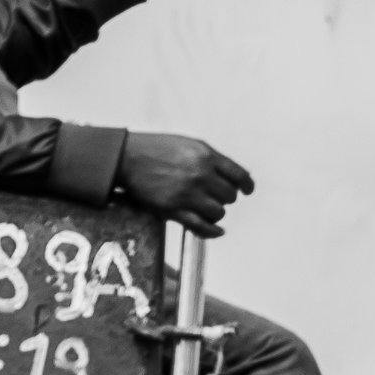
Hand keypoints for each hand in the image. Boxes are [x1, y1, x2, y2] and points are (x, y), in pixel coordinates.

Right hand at [116, 131, 254, 234]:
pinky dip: (213, 231)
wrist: (126, 158)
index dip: (246, 185)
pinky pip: (201, 226)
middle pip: (229, 196)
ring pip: (218, 212)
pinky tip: (217, 230)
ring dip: (216, 212)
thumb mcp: (188, 144)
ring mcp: (187, 193)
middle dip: (225, 197)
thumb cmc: (157, 148)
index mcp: (205, 156)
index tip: (247, 190)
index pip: (239, 175)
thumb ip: (212, 158)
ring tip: (207, 208)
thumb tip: (236, 176)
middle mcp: (199, 175)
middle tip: (216, 196)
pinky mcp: (173, 209)